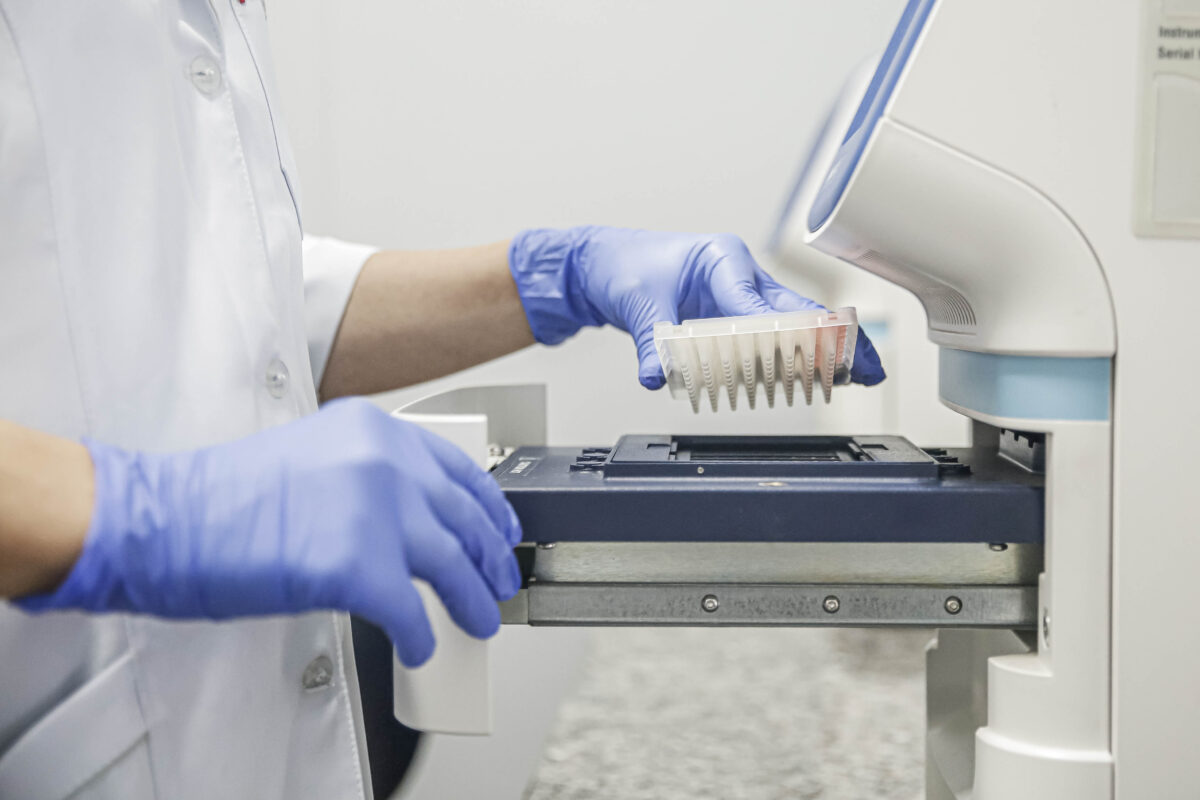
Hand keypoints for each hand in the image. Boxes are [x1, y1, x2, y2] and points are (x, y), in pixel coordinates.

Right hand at [17, 398, 521, 666]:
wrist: (162, 520)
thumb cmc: (219, 496)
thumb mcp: (311, 457)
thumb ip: (366, 475)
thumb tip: (408, 520)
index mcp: (371, 429)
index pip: (455, 467)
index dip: (487, 504)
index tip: (501, 526)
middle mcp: (383, 462)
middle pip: (463, 517)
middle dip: (489, 556)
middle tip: (500, 579)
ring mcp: (375, 511)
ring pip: (453, 564)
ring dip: (472, 599)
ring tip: (480, 619)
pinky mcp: (359, 567)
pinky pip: (413, 612)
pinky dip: (423, 635)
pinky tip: (422, 644)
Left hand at [508, 227, 885, 388]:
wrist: (606, 264)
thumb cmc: (625, 267)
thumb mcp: (638, 304)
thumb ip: (652, 343)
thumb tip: (656, 374)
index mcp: (722, 259)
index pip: (760, 305)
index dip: (787, 337)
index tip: (811, 360)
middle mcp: (740, 274)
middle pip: (796, 312)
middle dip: (833, 339)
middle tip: (863, 367)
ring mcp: (741, 294)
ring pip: (794, 324)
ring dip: (824, 350)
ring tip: (857, 374)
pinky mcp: (735, 315)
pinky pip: (774, 336)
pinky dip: (799, 355)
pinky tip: (821, 373)